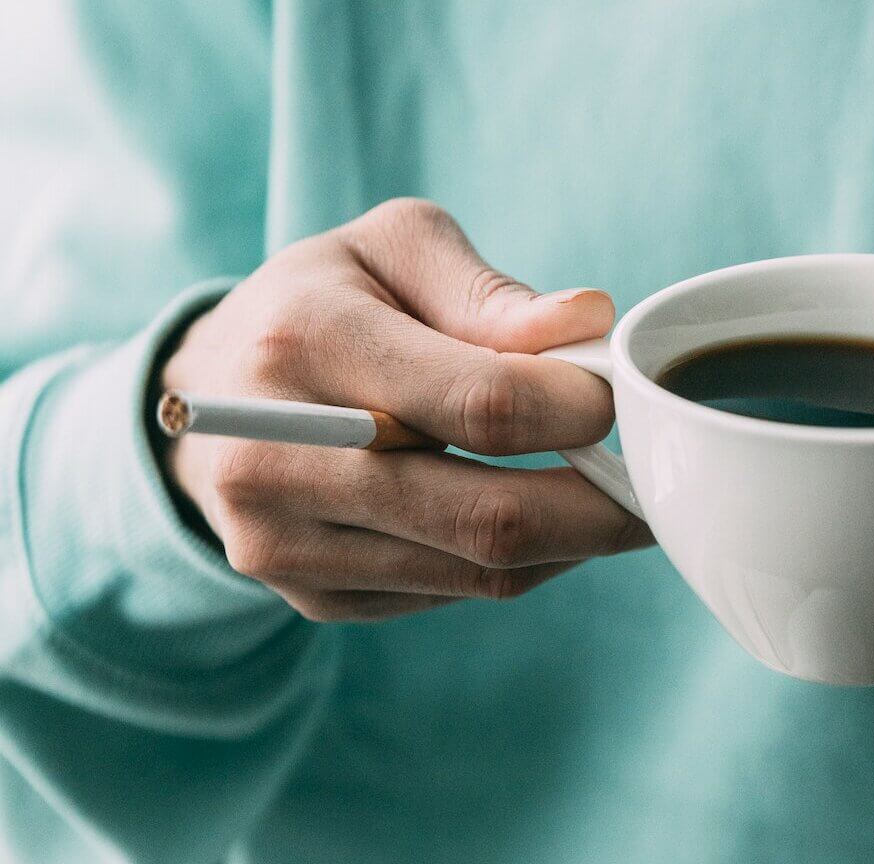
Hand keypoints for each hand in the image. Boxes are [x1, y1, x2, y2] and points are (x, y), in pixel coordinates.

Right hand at [160, 198, 651, 620]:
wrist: (210, 397)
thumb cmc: (321, 305)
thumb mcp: (391, 249)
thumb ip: (487, 289)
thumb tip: (588, 324)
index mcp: (301, 341)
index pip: (481, 403)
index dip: (577, 411)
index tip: (623, 401)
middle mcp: (275, 456)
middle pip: (486, 516)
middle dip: (598, 508)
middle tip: (655, 485)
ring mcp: (284, 543)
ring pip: (479, 573)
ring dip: (570, 544)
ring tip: (607, 499)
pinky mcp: (310, 596)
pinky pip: (452, 594)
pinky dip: (514, 564)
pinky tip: (531, 520)